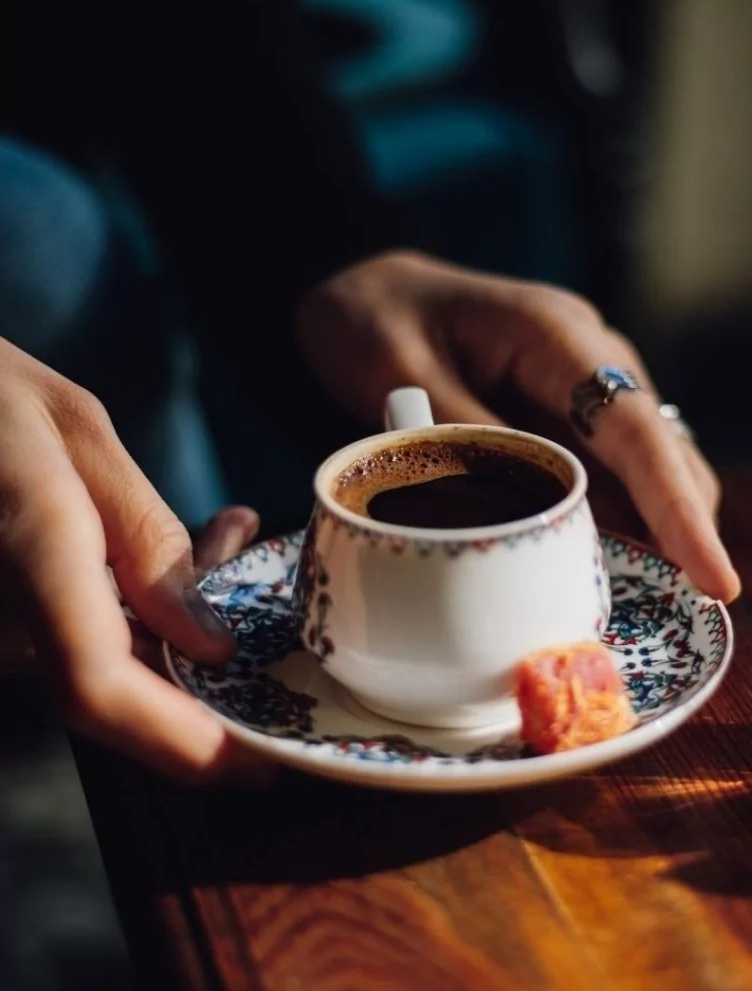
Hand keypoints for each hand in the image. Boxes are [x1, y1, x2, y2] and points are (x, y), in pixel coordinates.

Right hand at [0, 339, 271, 781]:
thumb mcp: (73, 431)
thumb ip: (141, 536)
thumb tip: (206, 643)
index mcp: (32, 553)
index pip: (99, 686)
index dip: (180, 743)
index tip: (257, 765)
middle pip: (114, 693)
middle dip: (207, 674)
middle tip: (272, 616)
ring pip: (103, 666)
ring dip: (180, 625)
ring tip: (227, 538)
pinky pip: (77, 639)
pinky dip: (139, 610)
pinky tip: (184, 546)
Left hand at [297, 251, 739, 601]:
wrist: (369, 292)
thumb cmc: (374, 320)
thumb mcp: (395, 372)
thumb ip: (463, 439)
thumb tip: (527, 520)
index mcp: (555, 336)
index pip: (635, 428)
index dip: (678, 508)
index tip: (716, 579)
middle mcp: (591, 359)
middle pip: (665, 453)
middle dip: (684, 531)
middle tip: (683, 612)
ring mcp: (585, 388)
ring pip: (647, 469)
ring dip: (654, 533)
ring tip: (644, 601)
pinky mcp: (567, 417)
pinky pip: (608, 474)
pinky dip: (614, 521)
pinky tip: (601, 564)